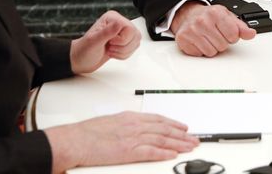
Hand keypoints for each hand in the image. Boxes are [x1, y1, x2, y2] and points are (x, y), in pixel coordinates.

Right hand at [44, 112, 198, 172]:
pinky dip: (164, 153)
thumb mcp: (110, 122)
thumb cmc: (88, 133)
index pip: (158, 119)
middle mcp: (134, 125)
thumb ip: (125, 125)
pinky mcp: (128, 151)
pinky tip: (173, 154)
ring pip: (162, 139)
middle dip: (182, 134)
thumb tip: (135, 129)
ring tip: (190, 146)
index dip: (173, 123)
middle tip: (194, 138)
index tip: (183, 127)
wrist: (76, 140)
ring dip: (179, 143)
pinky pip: (151, 152)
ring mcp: (132, 138)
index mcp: (130, 117)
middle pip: (164, 129)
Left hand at [70, 10, 140, 73]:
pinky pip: (134, 48)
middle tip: (109, 47)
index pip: (129, 28)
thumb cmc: (84, 51)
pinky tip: (113, 53)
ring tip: (110, 50)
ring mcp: (122, 32)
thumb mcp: (94, 41)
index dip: (122, 39)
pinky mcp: (124, 41)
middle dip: (123, 47)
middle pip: (135, 35)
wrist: (81, 60)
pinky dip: (124, 55)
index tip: (110, 42)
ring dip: (124, 52)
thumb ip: (107, 32)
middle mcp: (118, 23)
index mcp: (112, 18)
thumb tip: (119, 24)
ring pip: (136, 42)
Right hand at [170, 2, 255, 56]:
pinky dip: (200, 50)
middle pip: (222, 46)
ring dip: (211, 47)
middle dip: (221, 42)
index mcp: (216, 13)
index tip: (226, 31)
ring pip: (211, 52)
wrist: (188, 13)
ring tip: (207, 37)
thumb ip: (241, 27)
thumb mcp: (227, 17)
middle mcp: (203, 20)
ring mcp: (192, 30)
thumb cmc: (209, 16)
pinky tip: (199, 41)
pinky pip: (200, 54)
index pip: (234, 35)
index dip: (232, 36)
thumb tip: (251, 34)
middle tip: (215, 34)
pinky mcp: (183, 39)